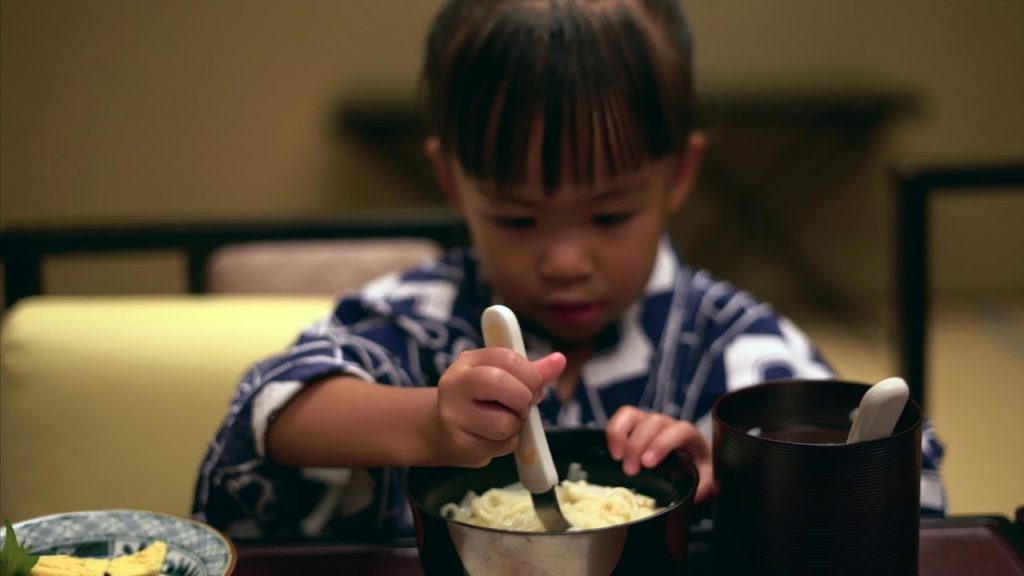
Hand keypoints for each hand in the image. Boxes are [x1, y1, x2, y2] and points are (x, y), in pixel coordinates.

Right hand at [433, 349, 565, 466]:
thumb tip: (560, 360)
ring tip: (506, 422)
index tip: (536, 387)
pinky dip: (507, 444)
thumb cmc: (479, 400)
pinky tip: (495, 438)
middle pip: (500, 383)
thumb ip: (531, 371)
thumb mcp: (500, 378)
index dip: (531, 374)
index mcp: (468, 360)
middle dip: (523, 399)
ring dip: (515, 426)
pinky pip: (500, 445)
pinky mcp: (458, 442)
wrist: (440, 430)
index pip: (507, 358)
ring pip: (503, 423)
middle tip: (523, 406)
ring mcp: (453, 414)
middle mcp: (455, 383)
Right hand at [606, 406, 713, 502]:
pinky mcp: (634, 424)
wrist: (692, 456)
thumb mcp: (706, 476)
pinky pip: (622, 417)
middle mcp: (668, 424)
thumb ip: (705, 485)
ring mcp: (649, 421)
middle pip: (652, 422)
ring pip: (633, 415)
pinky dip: (613, 432)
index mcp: (689, 435)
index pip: (678, 430)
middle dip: (637, 445)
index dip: (662, 444)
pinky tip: (614, 452)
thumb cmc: (697, 465)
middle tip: (630, 470)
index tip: (648, 463)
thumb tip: (697, 494)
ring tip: (618, 458)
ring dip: (621, 435)